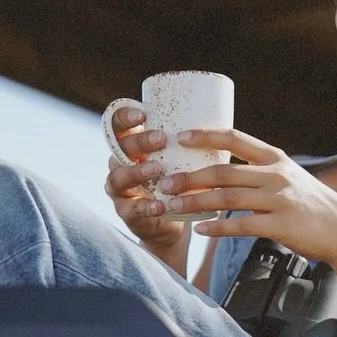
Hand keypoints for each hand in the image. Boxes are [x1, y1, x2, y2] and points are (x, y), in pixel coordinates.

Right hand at [103, 105, 188, 266]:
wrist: (170, 223)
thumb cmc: (175, 180)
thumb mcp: (177, 159)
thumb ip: (185, 142)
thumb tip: (219, 115)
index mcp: (130, 145)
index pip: (117, 124)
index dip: (124, 116)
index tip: (142, 114)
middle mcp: (119, 164)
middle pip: (119, 148)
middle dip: (139, 141)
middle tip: (161, 139)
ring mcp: (120, 190)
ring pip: (118, 178)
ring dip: (137, 172)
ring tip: (157, 169)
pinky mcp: (127, 213)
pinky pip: (132, 209)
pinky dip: (147, 207)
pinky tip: (160, 205)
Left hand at [159, 128, 336, 264]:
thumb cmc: (311, 205)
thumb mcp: (289, 177)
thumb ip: (260, 172)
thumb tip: (221, 170)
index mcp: (275, 158)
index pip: (235, 138)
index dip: (205, 135)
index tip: (180, 136)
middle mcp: (276, 175)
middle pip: (224, 171)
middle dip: (190, 177)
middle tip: (165, 182)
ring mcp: (280, 199)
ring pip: (227, 198)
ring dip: (195, 202)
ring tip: (172, 206)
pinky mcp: (281, 225)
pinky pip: (242, 225)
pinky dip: (218, 227)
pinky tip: (201, 230)